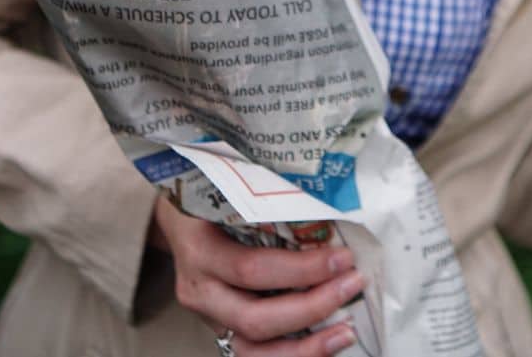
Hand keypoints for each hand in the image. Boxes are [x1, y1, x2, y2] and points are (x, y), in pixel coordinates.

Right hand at [151, 196, 361, 354]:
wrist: (178, 220)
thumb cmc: (211, 197)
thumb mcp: (230, 191)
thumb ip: (266, 204)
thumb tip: (329, 211)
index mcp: (199, 250)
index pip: (252, 269)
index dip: (301, 270)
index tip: (343, 258)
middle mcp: (200, 291)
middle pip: (256, 318)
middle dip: (312, 307)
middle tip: (352, 285)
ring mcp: (208, 318)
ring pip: (253, 352)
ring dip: (306, 347)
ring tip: (345, 332)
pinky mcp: (220, 332)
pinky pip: (256, 356)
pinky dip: (293, 354)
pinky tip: (324, 344)